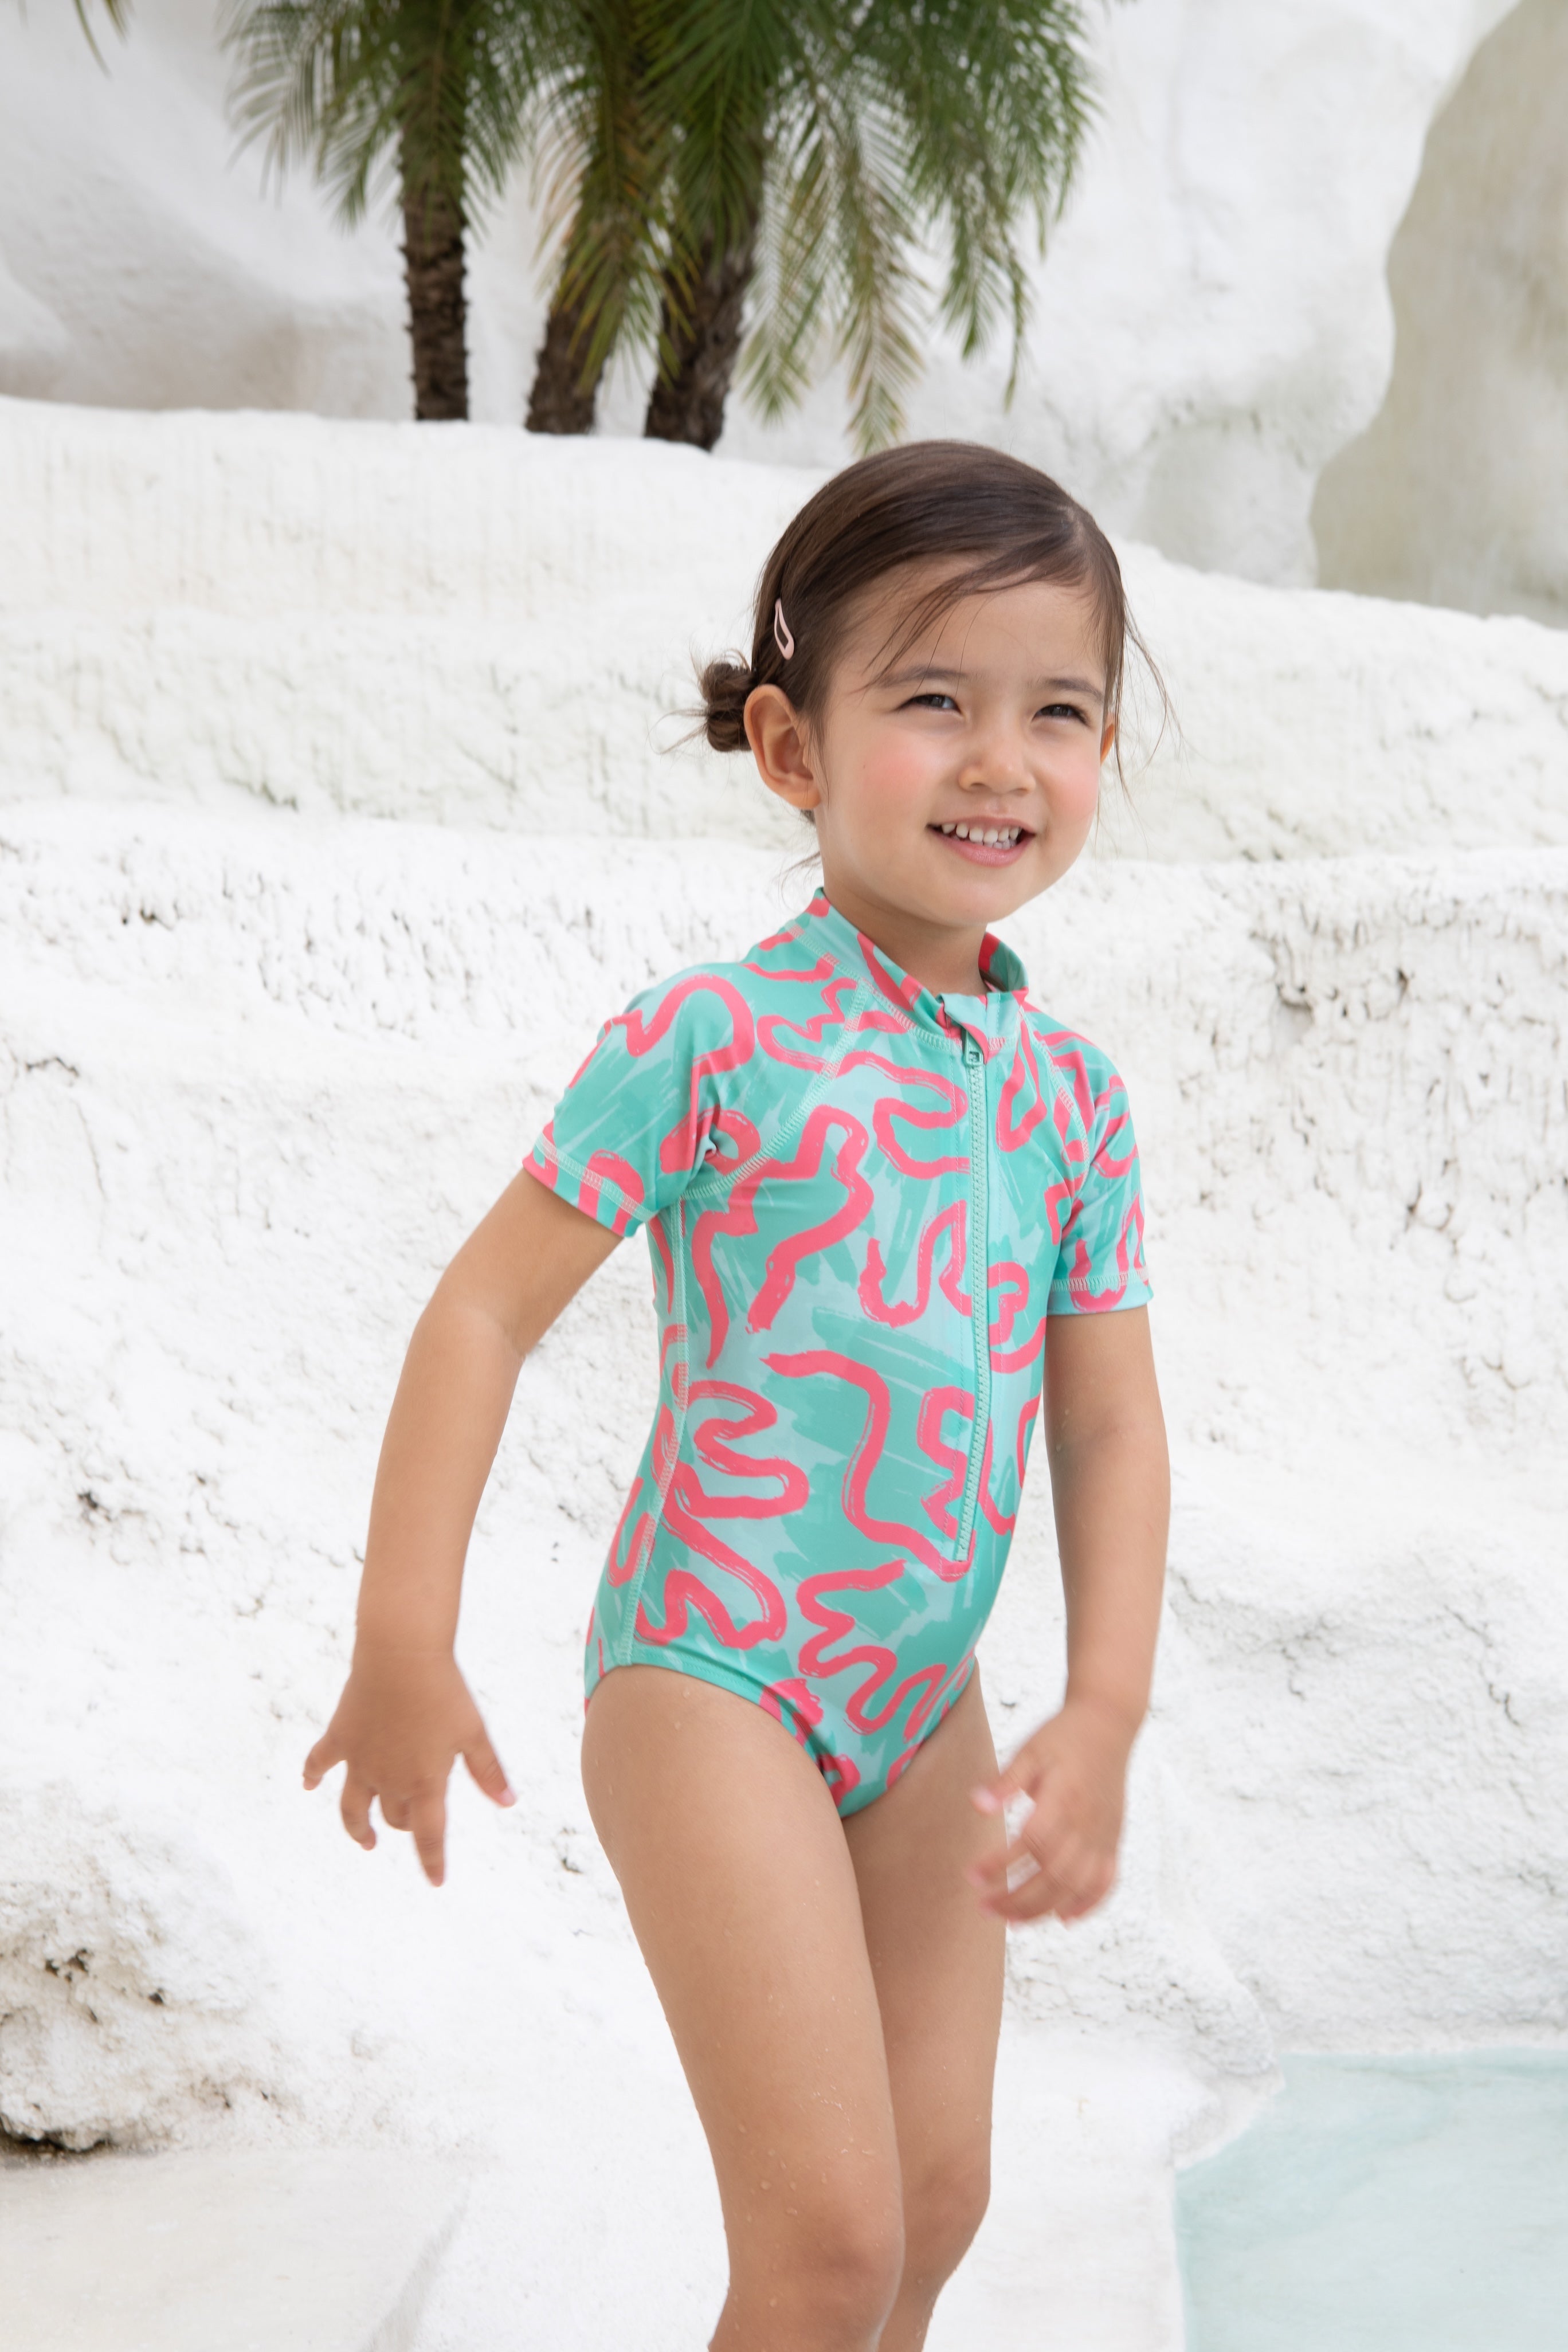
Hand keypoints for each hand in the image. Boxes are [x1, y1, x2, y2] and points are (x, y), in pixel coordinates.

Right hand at [303, 1643, 514, 1886]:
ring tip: (365, 1838)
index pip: (429, 1836)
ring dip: (357, 1827)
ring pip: (353, 1807)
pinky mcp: (340, 1737)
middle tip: (408, 1826)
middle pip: (394, 1817)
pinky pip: (319, 1763)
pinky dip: (312, 1776)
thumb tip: (508, 1803)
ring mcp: (359, 1761)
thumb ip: (488, 1771)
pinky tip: (308, 1786)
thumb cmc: (445, 1691)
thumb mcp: (474, 1732)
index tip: (436, 1881)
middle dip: (403, 1827)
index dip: (433, 1861)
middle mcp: (388, 1779)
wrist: (402, 1655)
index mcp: (425, 1782)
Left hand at [966, 1696, 1134, 1923]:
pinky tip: (1064, 1918)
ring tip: (1011, 1920)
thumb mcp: (1030, 1749)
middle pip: (1053, 1875)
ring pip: (1076, 1885)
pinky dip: (1088, 1904)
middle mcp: (1087, 1822)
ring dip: (1043, 1908)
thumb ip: (1005, 1780)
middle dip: (1016, 1898)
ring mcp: (1104, 1834)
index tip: (971, 1875)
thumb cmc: (1063, 1736)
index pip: (1030, 1843)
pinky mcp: (1114, 1839)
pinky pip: (1107, 1881)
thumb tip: (977, 1805)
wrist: (1108, 1723)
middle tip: (984, 1908)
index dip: (1000, 1864)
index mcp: (1063, 1797)